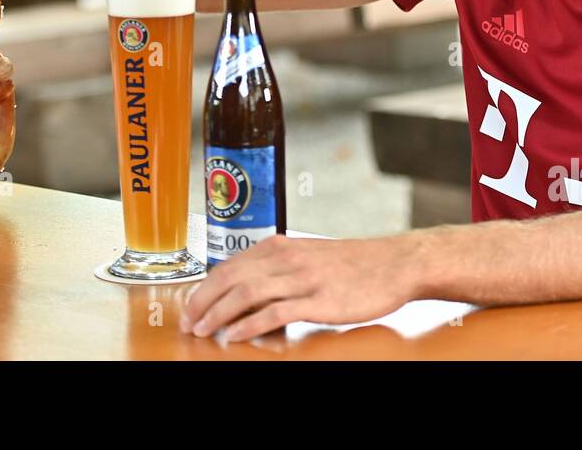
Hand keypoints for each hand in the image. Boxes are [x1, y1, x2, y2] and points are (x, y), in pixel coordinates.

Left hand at [179, 233, 423, 342]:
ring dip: (219, 313)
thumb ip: (278, 267)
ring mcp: (303, 278)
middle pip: (231, 277)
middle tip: (188, 322)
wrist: (393, 263)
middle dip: (203, 301)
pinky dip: (250, 324)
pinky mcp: (319, 300)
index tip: (190, 306)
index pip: (230, 265)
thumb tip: (245, 289)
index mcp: (281, 245)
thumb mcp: (308, 255)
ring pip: (247, 292)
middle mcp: (287, 258)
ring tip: (203, 330)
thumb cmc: (352, 263)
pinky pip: (275, 312)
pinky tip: (236, 335)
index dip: (204, 287)